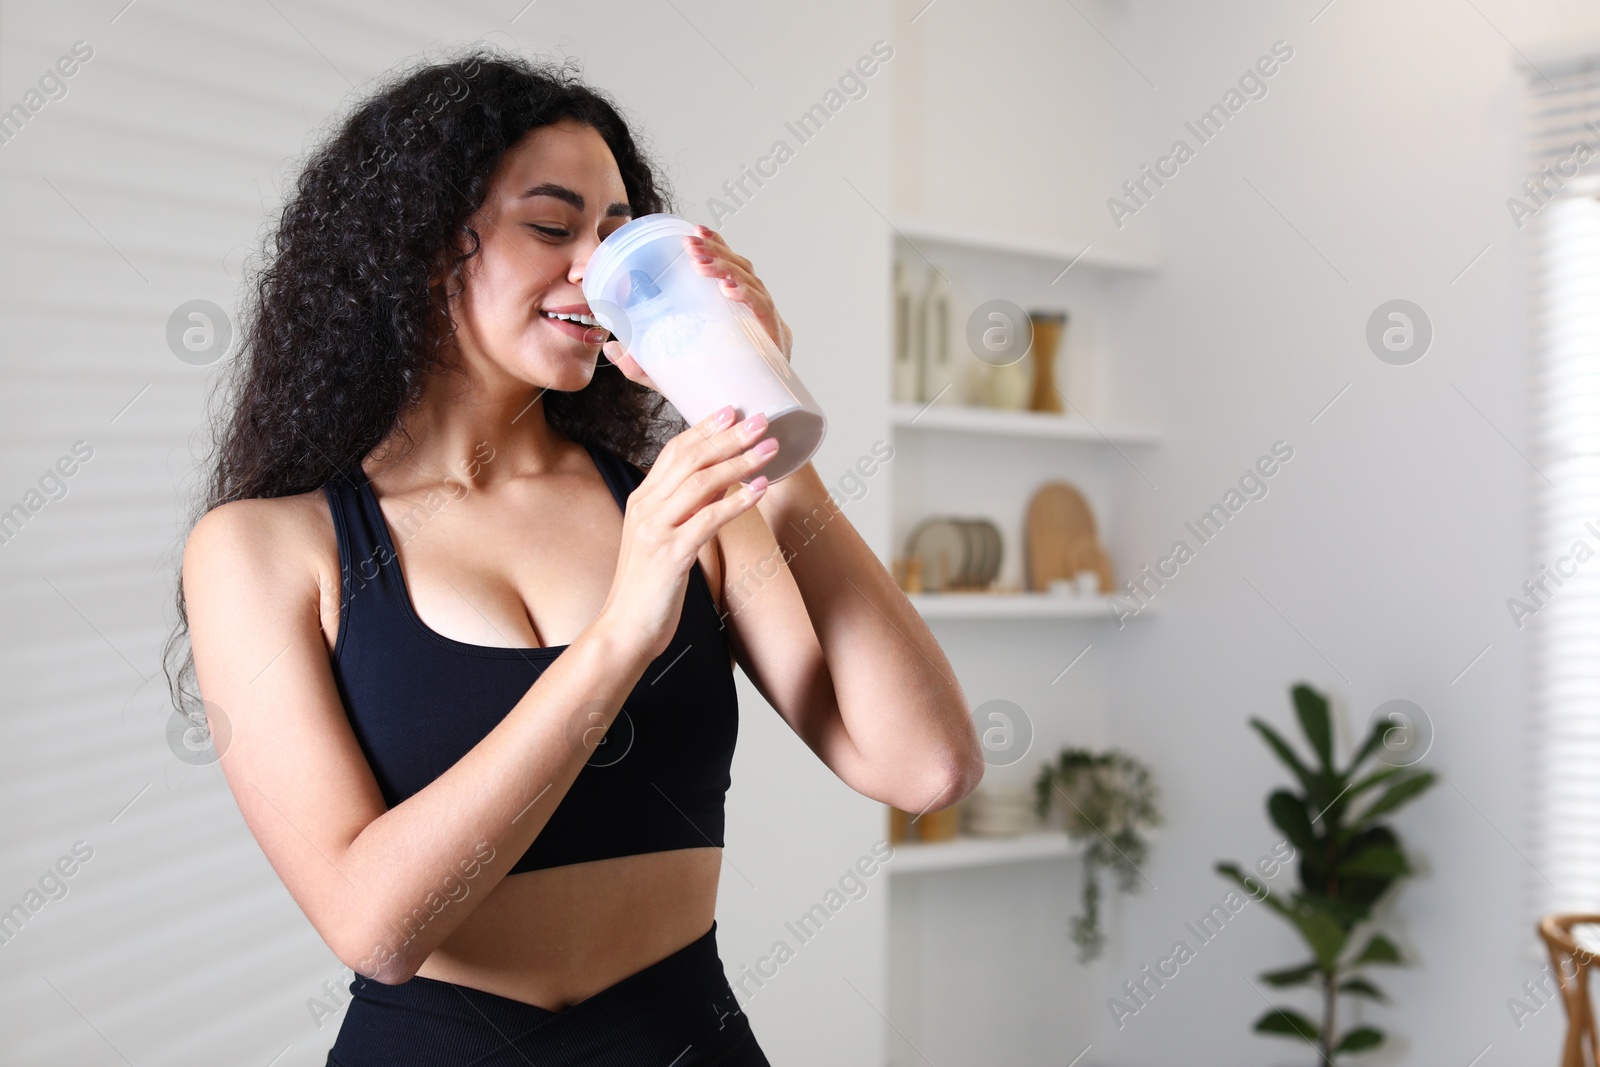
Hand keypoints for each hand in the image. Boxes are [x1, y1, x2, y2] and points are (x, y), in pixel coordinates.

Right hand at [593, 404, 780, 662]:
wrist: (625, 630)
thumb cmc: (649, 588)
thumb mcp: (663, 539)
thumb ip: (685, 509)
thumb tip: (720, 483)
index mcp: (642, 500)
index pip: (673, 451)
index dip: (704, 428)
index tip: (732, 409)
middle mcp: (645, 508)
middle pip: (690, 459)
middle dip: (728, 437)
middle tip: (761, 420)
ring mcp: (656, 530)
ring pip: (701, 483)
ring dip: (739, 462)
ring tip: (770, 449)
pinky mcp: (670, 555)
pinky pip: (708, 519)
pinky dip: (736, 501)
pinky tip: (760, 490)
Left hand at [598, 224, 793, 383]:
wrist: (741, 432)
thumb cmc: (713, 398)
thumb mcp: (671, 378)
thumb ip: (642, 364)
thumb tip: (611, 345)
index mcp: (739, 314)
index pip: (732, 269)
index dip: (717, 245)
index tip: (695, 229)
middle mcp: (757, 316)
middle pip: (742, 270)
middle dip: (716, 252)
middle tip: (690, 247)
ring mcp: (769, 330)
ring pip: (753, 284)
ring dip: (726, 269)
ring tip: (701, 264)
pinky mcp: (776, 348)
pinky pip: (765, 314)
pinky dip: (748, 298)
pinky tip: (728, 291)